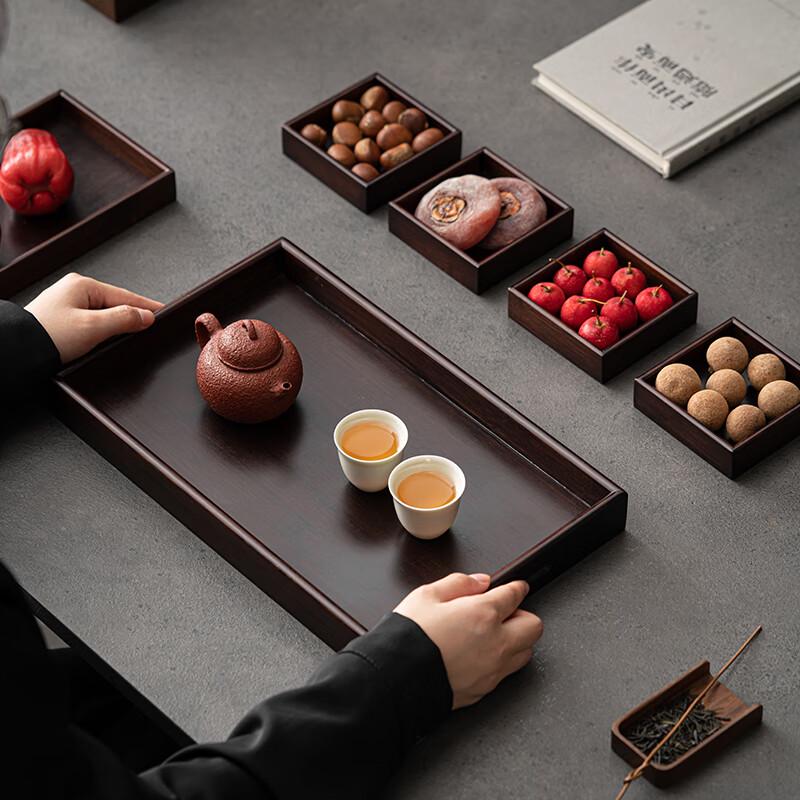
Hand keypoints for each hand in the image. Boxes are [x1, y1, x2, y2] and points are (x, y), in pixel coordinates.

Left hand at [25, 273, 162, 363]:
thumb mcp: (93, 327)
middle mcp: (73, 291)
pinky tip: (110, 338)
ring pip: (104, 314)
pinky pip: (92, 322)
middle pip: (115, 303)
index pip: (125, 296)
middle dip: (133, 315)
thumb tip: (145, 316)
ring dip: (118, 324)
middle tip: (152, 326)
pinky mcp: (62, 321)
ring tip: (134, 333)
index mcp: (82, 285)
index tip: (163, 312)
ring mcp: (66, 305)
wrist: (17, 351)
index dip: (146, 306)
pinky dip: (104, 329)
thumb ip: (123, 319)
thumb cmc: (47, 336)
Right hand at [394, 573, 542, 708]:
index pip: (515, 595)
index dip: (516, 587)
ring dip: (516, 640)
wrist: (395, 680)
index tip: (515, 587)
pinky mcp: (485, 690)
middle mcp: (495, 643)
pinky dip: (500, 661)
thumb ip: (459, 583)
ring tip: (492, 634)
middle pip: (534, 626)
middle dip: (522, 615)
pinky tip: (479, 654)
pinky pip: (506, 673)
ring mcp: (493, 670)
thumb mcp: (426, 595)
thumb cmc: (407, 638)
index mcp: (483, 614)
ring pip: (526, 653)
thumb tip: (480, 581)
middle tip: (503, 612)